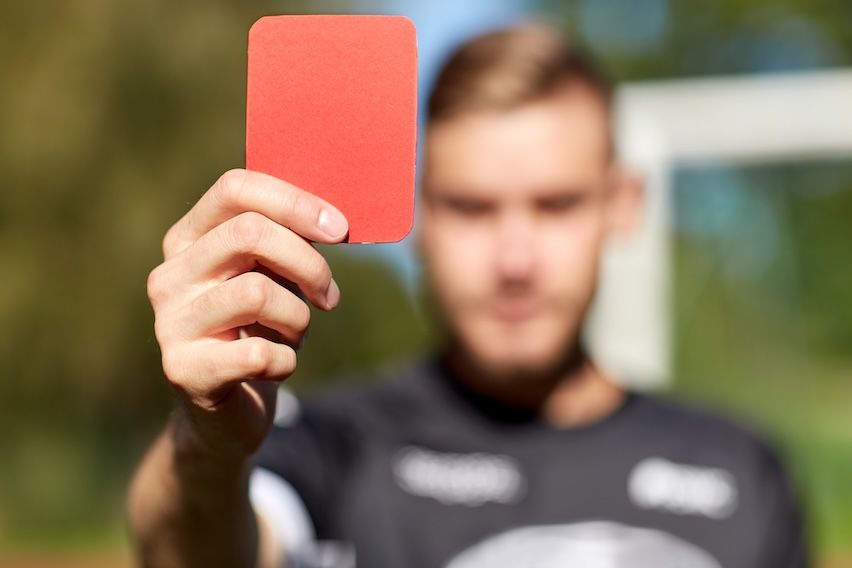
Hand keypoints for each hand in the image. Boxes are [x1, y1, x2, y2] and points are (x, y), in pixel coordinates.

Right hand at [146, 169, 347, 458]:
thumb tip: (334, 220)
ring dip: (298, 317)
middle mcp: (169, 274)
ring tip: (294, 333)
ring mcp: (169, 322)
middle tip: (329, 295)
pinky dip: (285, 360)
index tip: (340, 228)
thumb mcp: (272, 276)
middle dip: (309, 262)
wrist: (228, 410)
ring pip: (258, 292)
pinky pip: (257, 353)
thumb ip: (289, 241)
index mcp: (188, 238)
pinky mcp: (183, 370)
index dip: (295, 202)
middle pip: (250, 233)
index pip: (235, 188)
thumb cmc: (258, 329)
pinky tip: (276, 366)